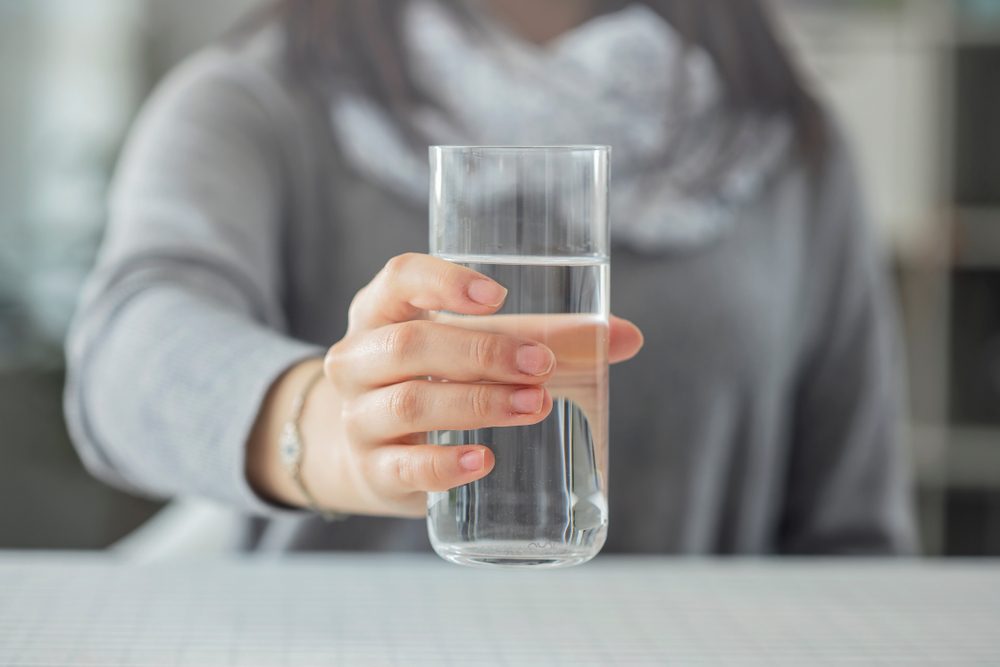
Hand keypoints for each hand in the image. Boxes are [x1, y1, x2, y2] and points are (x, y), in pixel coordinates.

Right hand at [248, 253, 642, 517]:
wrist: (369, 454)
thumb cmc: (434, 385)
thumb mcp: (471, 352)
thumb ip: (543, 339)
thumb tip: (627, 338)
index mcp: (381, 313)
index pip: (398, 279)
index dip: (443, 281)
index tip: (499, 296)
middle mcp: (358, 360)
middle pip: (409, 344)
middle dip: (483, 352)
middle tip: (543, 366)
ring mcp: (357, 418)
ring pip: (410, 403)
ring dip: (478, 404)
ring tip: (535, 406)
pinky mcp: (372, 471)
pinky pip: (405, 467)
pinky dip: (446, 464)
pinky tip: (484, 461)